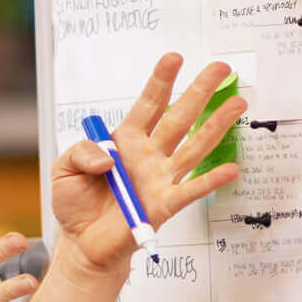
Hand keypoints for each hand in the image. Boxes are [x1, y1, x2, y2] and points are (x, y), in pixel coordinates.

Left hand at [51, 55, 240, 277]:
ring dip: (216, 125)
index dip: (160, 81)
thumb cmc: (76, 204)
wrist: (81, 243)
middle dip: (199, 91)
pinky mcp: (164, 205)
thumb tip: (109, 156)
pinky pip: (191, 190)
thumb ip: (81, 153)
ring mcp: (160, 178)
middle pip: (179, 117)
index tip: (174, 58)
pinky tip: (231, 168)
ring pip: (193, 147)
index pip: (147, 105)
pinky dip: (211, 181)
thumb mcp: (64, 169)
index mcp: (125, 140)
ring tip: (238, 104)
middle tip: (220, 67)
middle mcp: (148, 154)